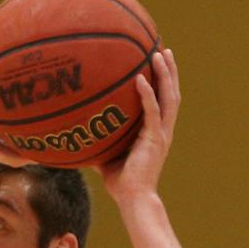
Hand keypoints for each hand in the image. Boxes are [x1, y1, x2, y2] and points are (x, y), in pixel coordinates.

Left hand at [97, 49, 179, 202]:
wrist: (133, 199)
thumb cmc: (120, 182)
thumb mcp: (107, 154)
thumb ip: (100, 139)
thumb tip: (77, 130)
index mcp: (156, 131)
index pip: (164, 101)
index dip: (164, 81)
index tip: (158, 61)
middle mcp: (163, 129)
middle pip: (172, 93)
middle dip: (169, 71)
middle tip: (163, 49)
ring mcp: (161, 134)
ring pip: (169, 98)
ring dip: (165, 75)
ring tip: (159, 54)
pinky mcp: (154, 140)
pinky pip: (152, 112)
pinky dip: (147, 94)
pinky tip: (140, 78)